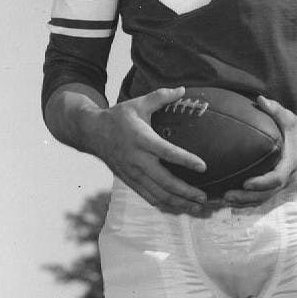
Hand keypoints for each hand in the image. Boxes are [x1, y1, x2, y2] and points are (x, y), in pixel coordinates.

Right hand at [95, 87, 208, 213]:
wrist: (92, 133)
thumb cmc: (119, 116)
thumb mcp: (138, 103)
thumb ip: (161, 97)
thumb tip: (183, 89)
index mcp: (142, 139)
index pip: (167, 152)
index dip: (185, 160)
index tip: (203, 167)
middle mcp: (137, 160)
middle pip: (164, 182)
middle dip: (186, 192)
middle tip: (204, 197)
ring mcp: (133, 174)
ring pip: (158, 194)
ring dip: (178, 203)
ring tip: (196, 207)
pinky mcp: (130, 182)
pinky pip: (149, 197)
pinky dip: (165, 205)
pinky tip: (179, 207)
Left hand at [220, 96, 296, 206]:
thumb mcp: (288, 117)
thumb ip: (275, 109)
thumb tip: (260, 98)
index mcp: (291, 163)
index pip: (277, 178)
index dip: (262, 183)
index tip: (246, 183)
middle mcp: (288, 177)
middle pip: (267, 194)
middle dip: (248, 197)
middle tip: (227, 196)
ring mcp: (283, 184)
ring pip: (264, 199)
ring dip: (245, 202)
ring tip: (225, 200)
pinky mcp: (277, 185)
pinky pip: (263, 197)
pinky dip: (248, 201)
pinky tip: (232, 201)